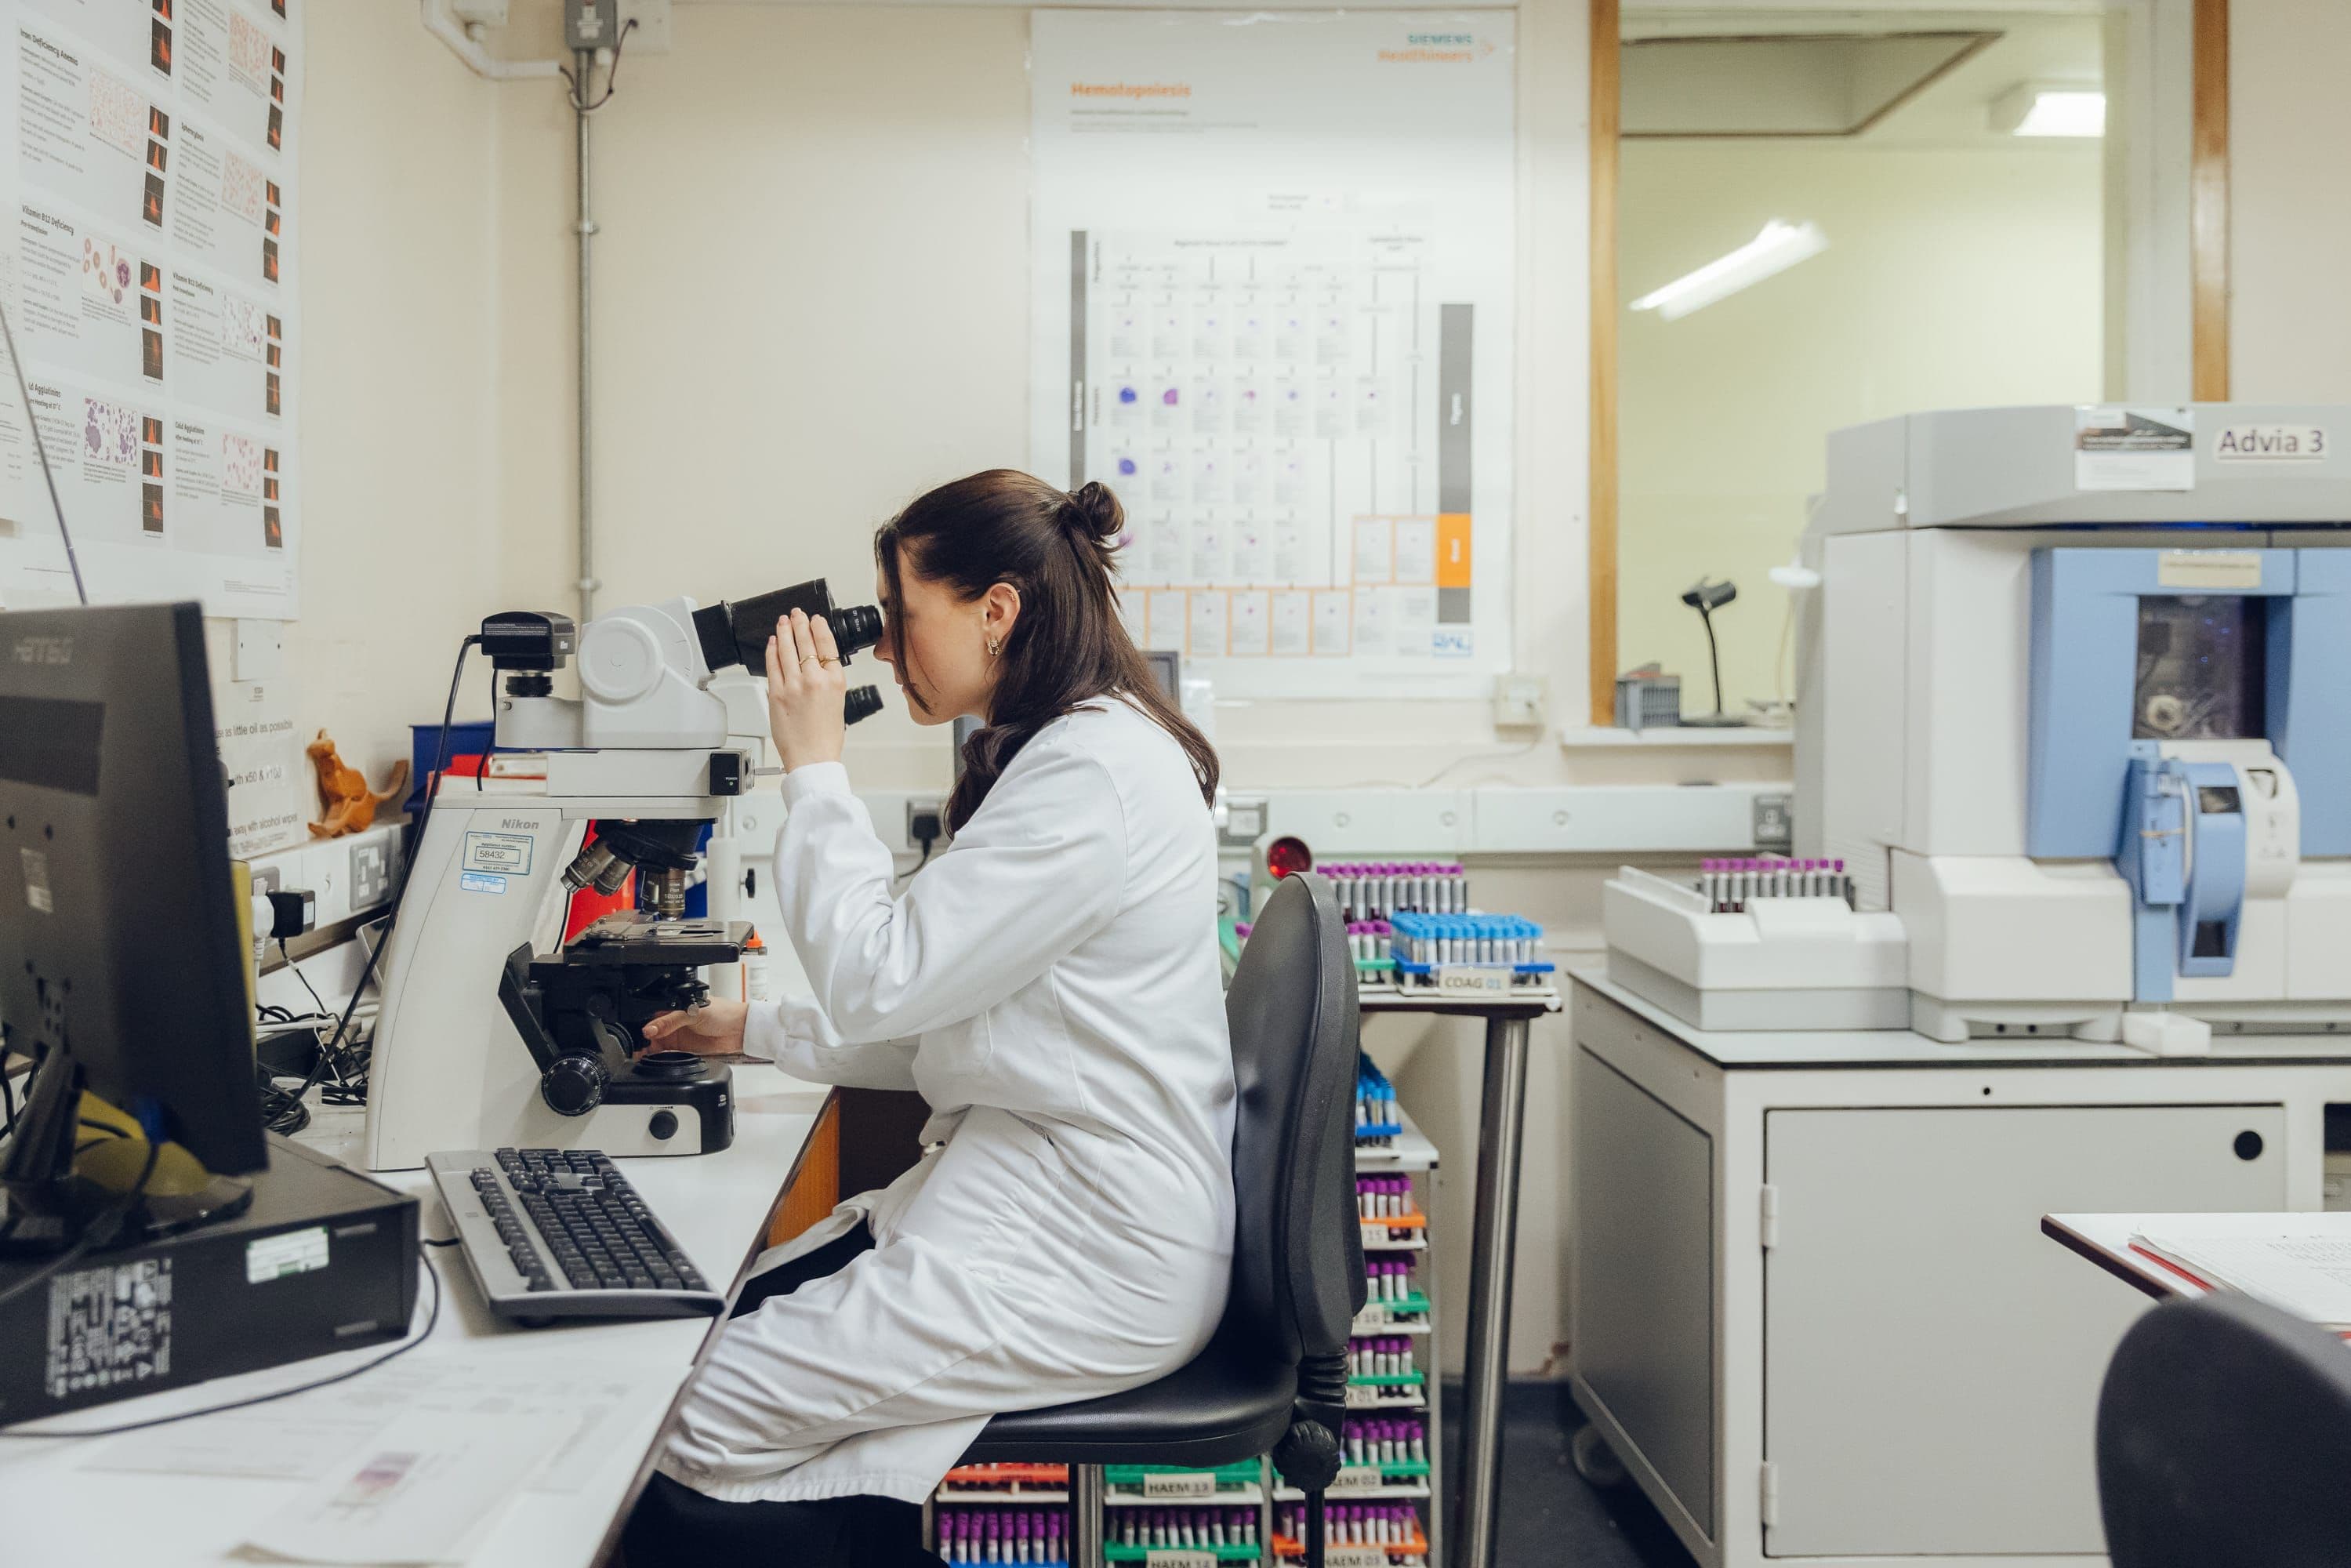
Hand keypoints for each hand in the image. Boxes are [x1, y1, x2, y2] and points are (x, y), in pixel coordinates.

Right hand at [641, 999, 747, 1054]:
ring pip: (654, 1044)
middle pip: (650, 1032)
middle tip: (634, 1047)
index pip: (650, 1016)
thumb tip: (649, 1029)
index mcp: (673, 1007)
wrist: (739, 1030)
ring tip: (638, 1055)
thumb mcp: (692, 1013)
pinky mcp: (682, 1049)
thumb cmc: (722, 1013)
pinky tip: (649, 1059)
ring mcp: (677, 1035)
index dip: (640, 1025)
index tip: (634, 1034)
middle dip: (640, 1039)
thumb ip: (670, 1021)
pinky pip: (664, 1054)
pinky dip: (655, 1058)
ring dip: (646, 1050)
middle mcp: (673, 1021)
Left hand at [765, 609, 846, 772]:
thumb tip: (815, 664)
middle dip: (800, 623)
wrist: (812, 757)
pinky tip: (771, 642)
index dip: (819, 628)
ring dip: (784, 631)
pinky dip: (771, 650)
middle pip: (805, 642)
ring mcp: (793, 685)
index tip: (815, 619)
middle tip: (797, 613)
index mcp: (835, 681)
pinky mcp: (776, 693)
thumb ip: (827, 681)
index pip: (827, 645)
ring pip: (786, 649)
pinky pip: (772, 665)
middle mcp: (815, 680)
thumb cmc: (826, 737)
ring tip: (783, 621)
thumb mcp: (838, 702)